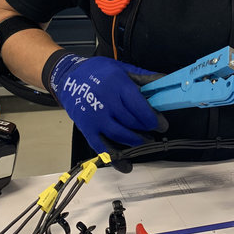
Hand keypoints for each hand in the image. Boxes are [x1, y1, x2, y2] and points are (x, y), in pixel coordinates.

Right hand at [46, 54, 165, 154]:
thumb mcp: (122, 68)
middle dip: (146, 130)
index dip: (153, 119)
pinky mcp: (87, 128)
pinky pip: (102, 147)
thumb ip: (144, 77)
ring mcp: (95, 116)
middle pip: (132, 122)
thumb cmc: (98, 71)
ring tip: (144, 141)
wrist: (68, 76)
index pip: (139, 106)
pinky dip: (115, 159)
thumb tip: (166, 82)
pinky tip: (126, 166)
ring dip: (135, 141)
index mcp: (117, 84)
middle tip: (153, 132)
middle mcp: (106, 101)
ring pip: (120, 135)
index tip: (161, 125)